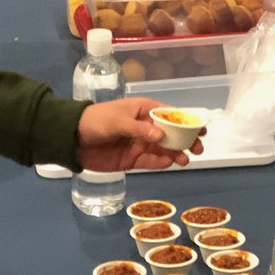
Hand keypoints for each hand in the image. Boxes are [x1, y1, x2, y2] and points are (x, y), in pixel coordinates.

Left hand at [76, 98, 205, 170]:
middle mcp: (145, 127)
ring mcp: (140, 144)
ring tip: (185, 160)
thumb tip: (161, 135)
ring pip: (164, 149)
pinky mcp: (133, 159)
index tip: (201, 129)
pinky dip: (161, 163)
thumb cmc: (96, 122)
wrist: (72, 140)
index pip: (170, 114)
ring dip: (176, 153)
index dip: (186, 121)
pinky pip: (151, 161)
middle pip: (171, 133)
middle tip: (198, 148)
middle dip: (186, 140)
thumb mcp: (117, 121)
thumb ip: (139, 129)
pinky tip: (170, 164)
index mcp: (144, 110)